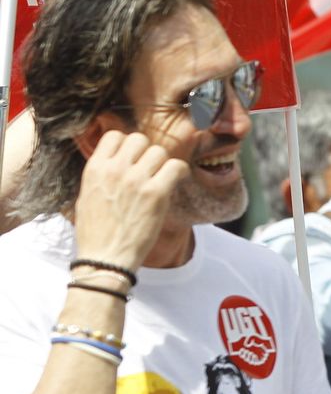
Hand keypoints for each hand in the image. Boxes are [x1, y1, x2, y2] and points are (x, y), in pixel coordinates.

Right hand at [73, 131, 187, 270]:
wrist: (105, 257)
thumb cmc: (96, 232)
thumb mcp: (87, 195)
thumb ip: (102, 175)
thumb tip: (117, 161)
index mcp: (94, 168)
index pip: (115, 135)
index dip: (127, 144)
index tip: (134, 158)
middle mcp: (115, 169)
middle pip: (140, 140)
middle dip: (147, 153)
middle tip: (150, 170)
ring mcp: (136, 180)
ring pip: (159, 151)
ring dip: (163, 164)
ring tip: (162, 179)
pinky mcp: (156, 193)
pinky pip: (176, 167)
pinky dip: (180, 172)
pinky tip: (177, 181)